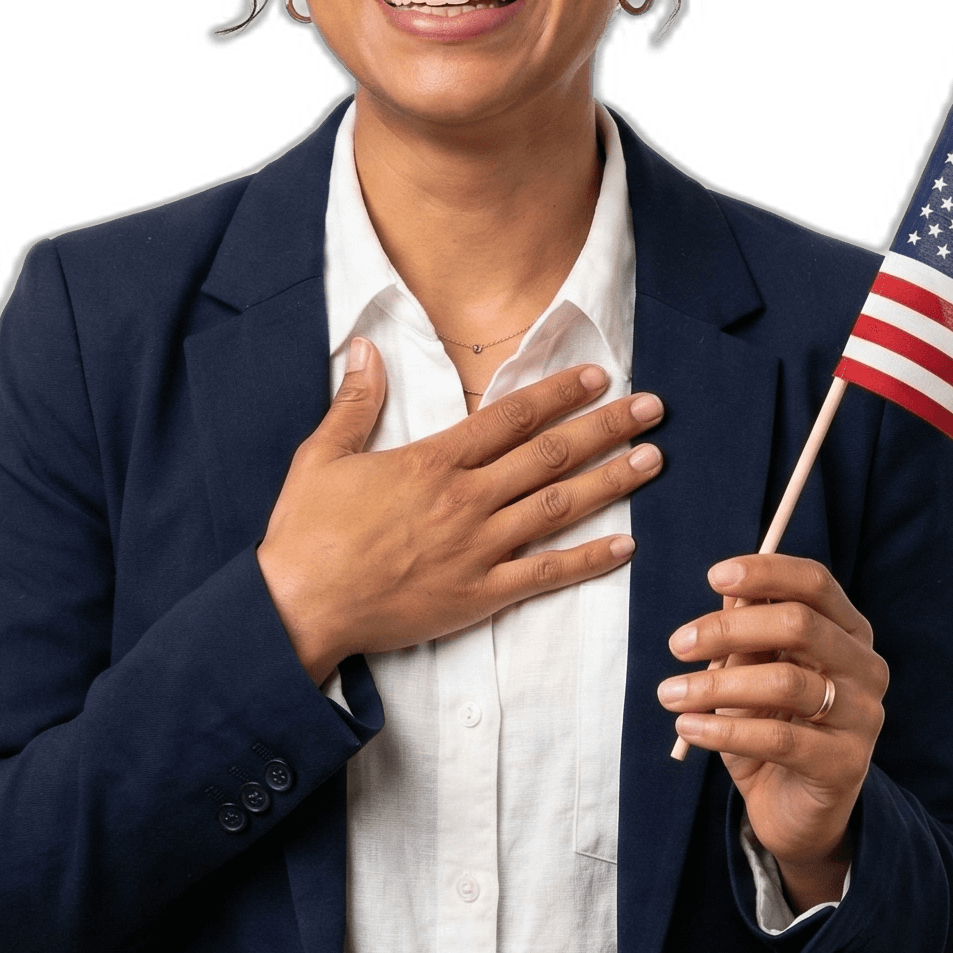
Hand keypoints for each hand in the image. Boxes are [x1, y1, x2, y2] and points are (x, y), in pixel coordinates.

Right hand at [257, 338, 666, 683]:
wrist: (300, 607)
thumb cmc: (306, 533)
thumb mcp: (321, 456)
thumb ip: (354, 401)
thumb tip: (363, 346)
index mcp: (432, 462)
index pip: (510, 417)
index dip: (558, 393)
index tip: (597, 376)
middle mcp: (465, 499)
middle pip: (550, 455)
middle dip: (606, 427)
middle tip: (652, 408)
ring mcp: (477, 549)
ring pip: (558, 507)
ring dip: (611, 482)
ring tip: (653, 460)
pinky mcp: (479, 594)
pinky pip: (545, 574)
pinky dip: (588, 560)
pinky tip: (625, 545)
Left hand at [659, 556, 887, 908]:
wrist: (795, 810)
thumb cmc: (773, 728)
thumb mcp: (753, 674)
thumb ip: (746, 635)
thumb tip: (727, 591)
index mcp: (848, 632)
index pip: (816, 583)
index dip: (766, 572)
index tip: (714, 577)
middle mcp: (865, 668)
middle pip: (800, 624)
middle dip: (729, 628)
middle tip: (677, 644)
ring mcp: (862, 716)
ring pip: (785, 682)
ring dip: (716, 684)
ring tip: (669, 693)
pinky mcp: (845, 764)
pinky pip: (778, 739)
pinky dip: (725, 730)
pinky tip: (688, 727)